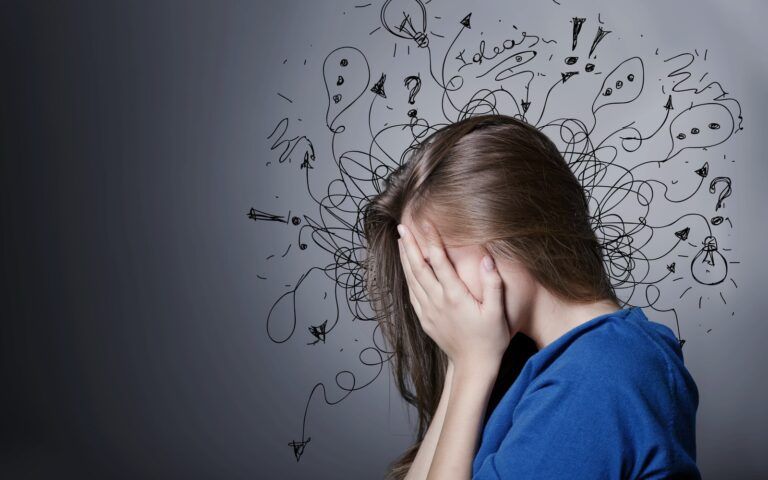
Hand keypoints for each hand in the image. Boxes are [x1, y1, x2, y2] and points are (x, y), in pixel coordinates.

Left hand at [397, 221, 509, 369]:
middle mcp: (437, 302)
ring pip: (412, 279)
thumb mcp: (497, 312)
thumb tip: (486, 257)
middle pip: (419, 268)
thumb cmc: (490, 339)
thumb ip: (493, 284)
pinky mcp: (425, 319)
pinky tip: (406, 268)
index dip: (431, 240)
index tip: (425, 223)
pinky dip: (407, 277)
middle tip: (402, 226)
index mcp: (455, 296)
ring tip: (401, 241)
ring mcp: (428, 311)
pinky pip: (412, 293)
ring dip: (405, 259)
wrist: (473, 366)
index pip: (439, 262)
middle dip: (410, 245)